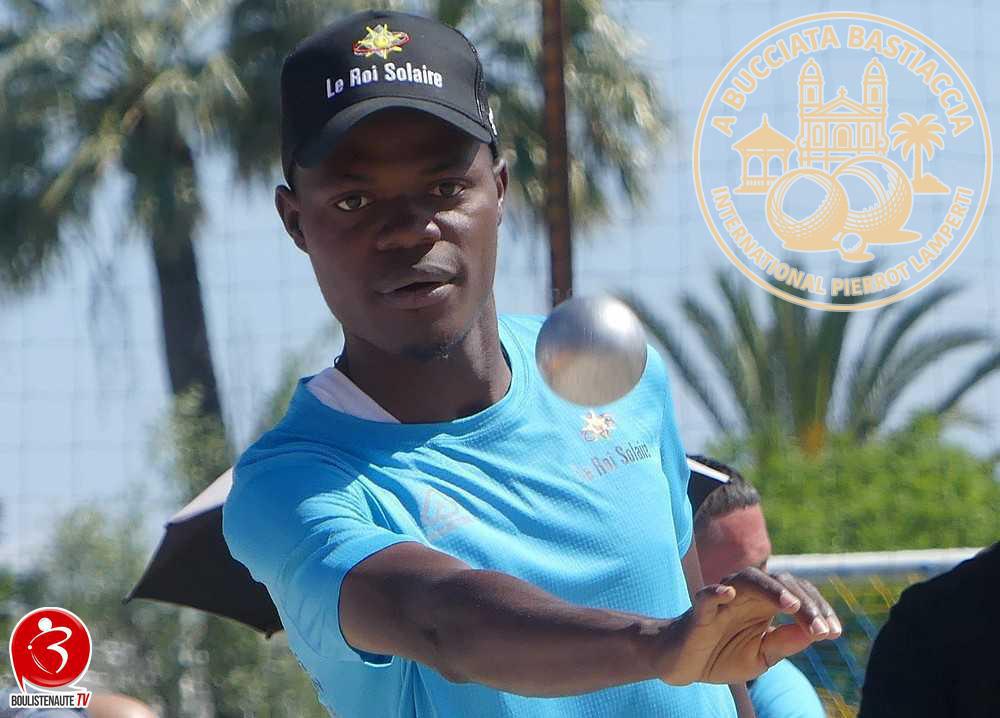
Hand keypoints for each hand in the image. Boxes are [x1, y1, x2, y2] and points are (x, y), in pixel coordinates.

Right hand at [652, 568, 841, 685]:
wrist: (682, 664)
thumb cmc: (722, 654)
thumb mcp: (761, 656)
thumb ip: (785, 643)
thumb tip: (815, 632)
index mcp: (763, 604)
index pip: (797, 595)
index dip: (818, 610)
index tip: (834, 633)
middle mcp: (745, 595)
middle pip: (779, 583)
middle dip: (805, 604)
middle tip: (821, 628)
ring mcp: (722, 600)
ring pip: (748, 580)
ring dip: (772, 590)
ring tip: (792, 606)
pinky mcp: (699, 611)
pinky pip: (707, 596)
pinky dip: (717, 592)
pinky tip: (729, 594)